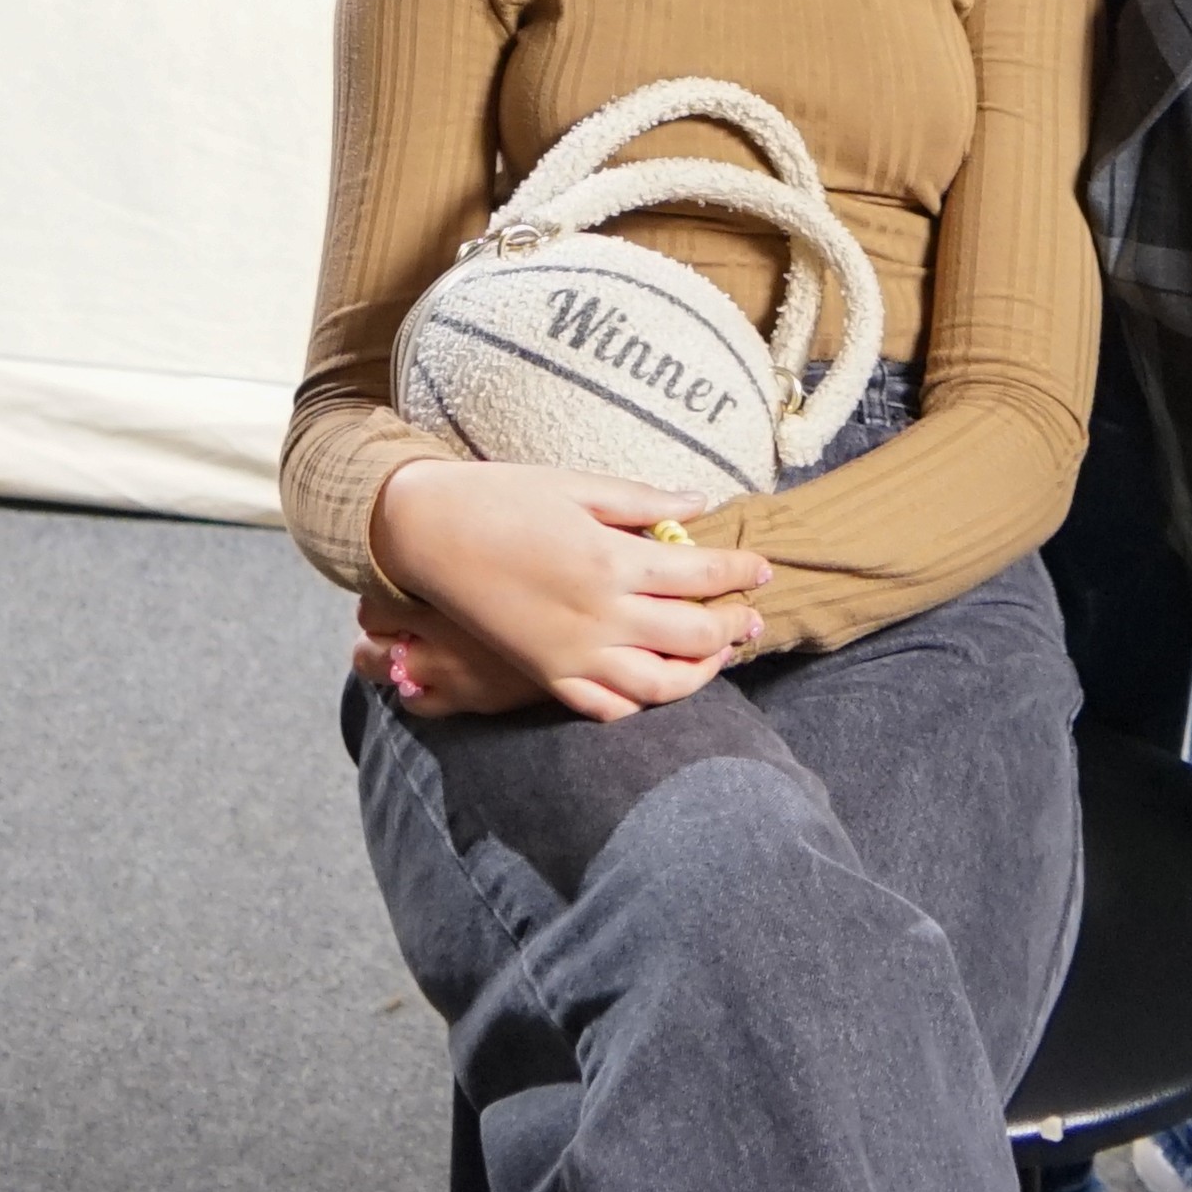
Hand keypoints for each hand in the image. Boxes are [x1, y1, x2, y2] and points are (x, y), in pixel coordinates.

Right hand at [366, 454, 769, 723]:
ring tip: (718, 657)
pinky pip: (605, 707)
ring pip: (660, 685)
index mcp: (614, 559)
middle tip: (751, 617)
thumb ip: (643, 501)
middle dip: (734, 627)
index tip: (762, 568)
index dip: (741, 572)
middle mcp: (603, 615)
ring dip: (701, 674)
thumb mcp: (577, 485)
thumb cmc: (503, 497)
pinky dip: (640, 704)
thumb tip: (700, 505)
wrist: (429, 533)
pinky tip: (656, 683)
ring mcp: (575, 653)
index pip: (703, 575)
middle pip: (695, 635)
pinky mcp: (547, 675)